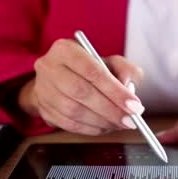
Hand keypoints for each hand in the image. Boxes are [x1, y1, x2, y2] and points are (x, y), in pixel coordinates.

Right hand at [17, 39, 144, 134]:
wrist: (61, 78)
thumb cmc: (90, 69)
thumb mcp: (111, 61)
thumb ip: (125, 71)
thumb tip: (129, 90)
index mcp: (65, 49)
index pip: (92, 70)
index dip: (115, 91)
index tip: (134, 106)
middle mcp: (49, 67)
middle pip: (81, 92)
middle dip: (110, 110)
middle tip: (130, 120)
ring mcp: (43, 90)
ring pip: (74, 111)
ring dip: (102, 122)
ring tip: (120, 124)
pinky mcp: (43, 109)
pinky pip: (69, 124)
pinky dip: (91, 129)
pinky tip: (105, 127)